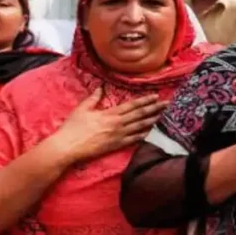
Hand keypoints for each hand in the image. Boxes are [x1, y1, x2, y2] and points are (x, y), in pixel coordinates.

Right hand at [49, 88, 167, 163]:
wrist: (68, 147)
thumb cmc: (73, 127)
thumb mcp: (82, 108)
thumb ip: (94, 98)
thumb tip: (101, 88)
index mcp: (110, 114)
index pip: (132, 105)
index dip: (145, 100)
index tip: (156, 96)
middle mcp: (117, 124)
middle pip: (140, 115)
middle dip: (155, 109)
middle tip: (168, 104)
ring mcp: (117, 136)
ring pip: (139, 127)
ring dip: (152, 121)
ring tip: (163, 116)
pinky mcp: (115, 146)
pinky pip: (133, 141)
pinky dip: (143, 135)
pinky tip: (150, 132)